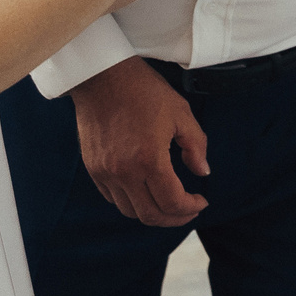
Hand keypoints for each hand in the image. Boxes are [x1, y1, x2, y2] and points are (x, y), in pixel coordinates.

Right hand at [71, 57, 209, 225]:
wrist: (102, 76)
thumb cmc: (143, 90)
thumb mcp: (180, 113)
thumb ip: (195, 146)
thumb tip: (202, 172)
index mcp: (149, 159)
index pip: (172, 203)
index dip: (191, 208)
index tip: (201, 202)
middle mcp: (124, 172)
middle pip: (151, 216)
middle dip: (175, 218)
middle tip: (188, 210)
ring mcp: (105, 172)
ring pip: (130, 211)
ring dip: (152, 212)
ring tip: (167, 202)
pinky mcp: (93, 168)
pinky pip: (112, 198)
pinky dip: (131, 201)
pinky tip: (145, 190)